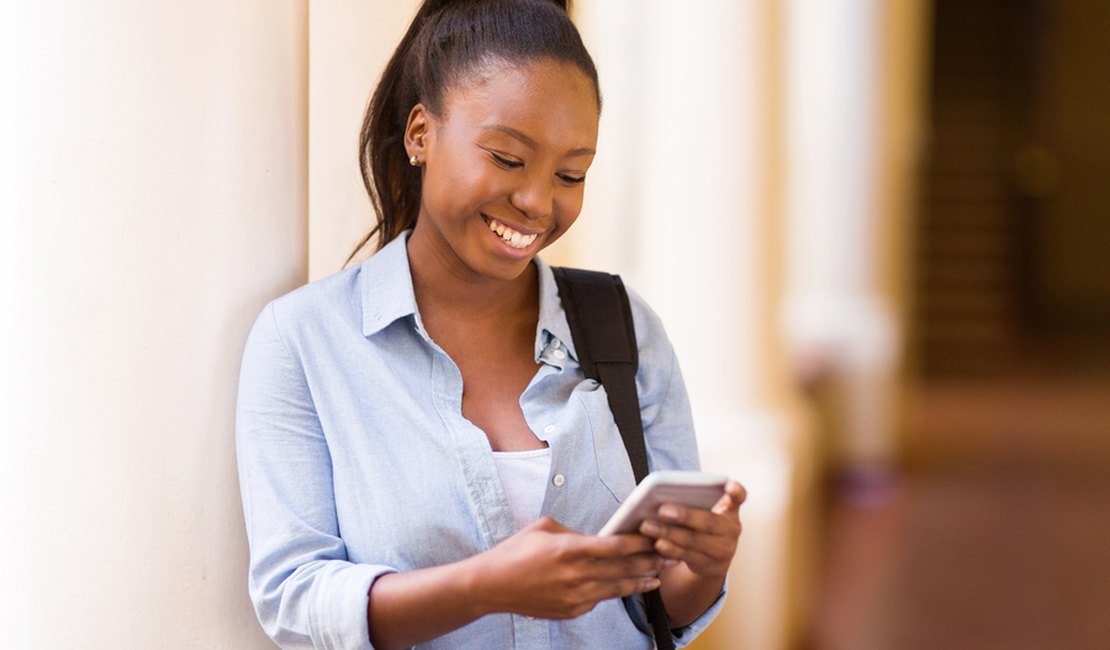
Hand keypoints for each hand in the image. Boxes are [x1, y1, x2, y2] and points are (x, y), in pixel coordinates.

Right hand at [473, 517, 665, 619]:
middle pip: (623, 568)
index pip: (615, 546)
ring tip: (657, 576)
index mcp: (569, 549)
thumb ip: (575, 532)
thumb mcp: (545, 528)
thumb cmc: (516, 551)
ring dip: (639, 581)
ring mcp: (574, 596)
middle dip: (648, 561)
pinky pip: (599, 600)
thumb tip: (597, 537)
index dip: (639, 541)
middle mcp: (575, 575)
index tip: (654, 535)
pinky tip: (628, 586)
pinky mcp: (571, 610)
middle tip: (667, 554)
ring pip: (616, 589)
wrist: (491, 586)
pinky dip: (614, 592)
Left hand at [638, 480, 744, 579]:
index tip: (729, 484)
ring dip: (669, 533)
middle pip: (709, 522)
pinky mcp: (710, 566)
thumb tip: (661, 491)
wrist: (713, 559)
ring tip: (648, 526)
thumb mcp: (707, 511)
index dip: (736, 491)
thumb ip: (694, 501)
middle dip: (685, 516)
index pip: (739, 497)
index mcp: (730, 509)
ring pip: (694, 541)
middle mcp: (731, 529)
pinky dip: (670, 550)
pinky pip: (688, 557)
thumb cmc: (703, 524)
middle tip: (662, 510)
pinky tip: (657, 544)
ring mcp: (723, 550)